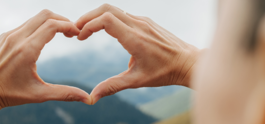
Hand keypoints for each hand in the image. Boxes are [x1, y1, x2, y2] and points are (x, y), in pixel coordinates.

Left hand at [0, 9, 90, 116]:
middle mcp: (17, 38)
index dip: (68, 26)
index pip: (52, 25)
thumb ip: (64, 93)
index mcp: (27, 50)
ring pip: (34, 19)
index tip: (77, 35)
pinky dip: (38, 27)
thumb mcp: (38, 94)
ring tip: (60, 34)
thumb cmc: (8, 94)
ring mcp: (8, 35)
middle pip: (45, 15)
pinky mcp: (3, 37)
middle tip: (71, 32)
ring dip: (50, 22)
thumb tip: (87, 99)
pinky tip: (43, 39)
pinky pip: (24, 25)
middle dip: (62, 20)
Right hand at [76, 4, 199, 104]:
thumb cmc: (165, 73)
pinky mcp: (146, 22)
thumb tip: (92, 97)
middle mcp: (138, 25)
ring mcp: (143, 21)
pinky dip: (109, 19)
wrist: (188, 62)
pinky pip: (123, 15)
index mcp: (135, 39)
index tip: (80, 38)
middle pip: (106, 9)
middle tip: (76, 30)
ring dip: (97, 17)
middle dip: (87, 17)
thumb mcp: (137, 81)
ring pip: (114, 10)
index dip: (88, 25)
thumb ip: (113, 86)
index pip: (106, 20)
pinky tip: (104, 31)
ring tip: (86, 31)